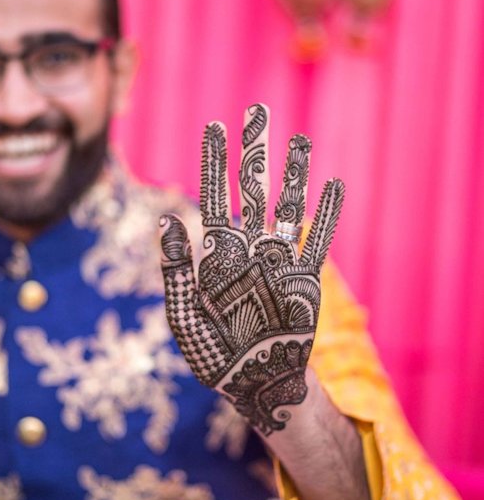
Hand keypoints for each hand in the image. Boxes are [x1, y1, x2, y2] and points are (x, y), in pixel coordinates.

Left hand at [159, 104, 344, 435]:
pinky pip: (317, 242)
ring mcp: (278, 264)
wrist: (254, 385)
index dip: (216, 164)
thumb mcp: (186, 315)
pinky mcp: (304, 283)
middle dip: (254, 154)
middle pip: (252, 191)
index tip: (216, 128)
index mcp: (216, 257)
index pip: (215, 198)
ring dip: (294, 175)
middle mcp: (248, 251)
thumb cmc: (213, 356)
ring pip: (287, 208)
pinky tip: (333, 187)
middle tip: (257, 113)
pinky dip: (327, 215)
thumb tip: (166, 220)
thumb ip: (178, 270)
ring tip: (301, 141)